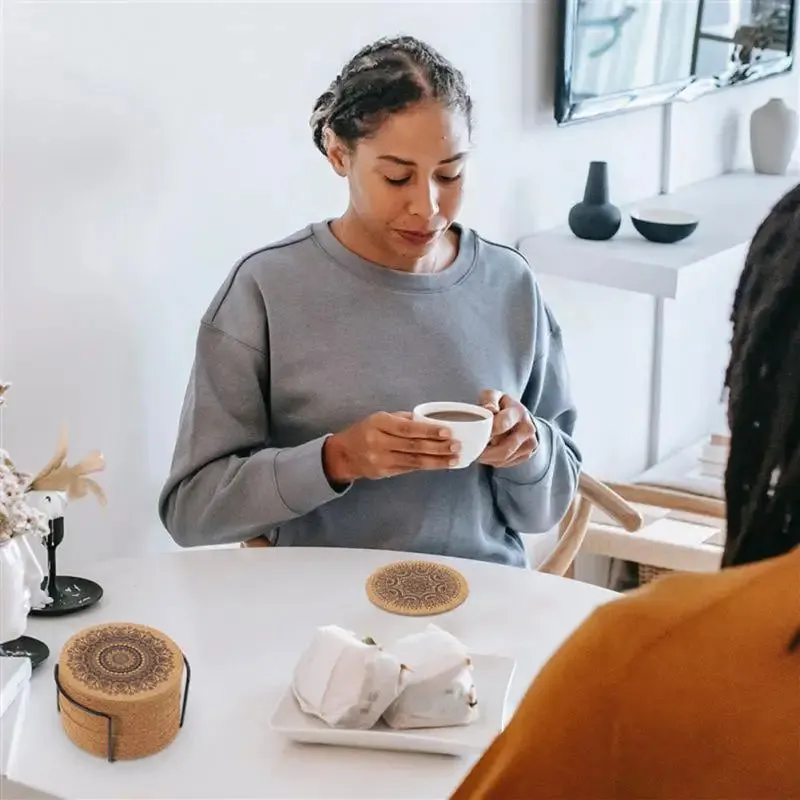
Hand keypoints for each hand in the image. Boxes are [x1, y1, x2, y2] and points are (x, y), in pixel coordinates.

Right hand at [323, 412, 460, 483]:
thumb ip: (403, 419)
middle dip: (438, 447)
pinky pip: (410, 469)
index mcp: (379, 423)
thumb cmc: (365, 431)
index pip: (408, 428)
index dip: (429, 431)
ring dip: (437, 460)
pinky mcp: (385, 472)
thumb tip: (429, 420)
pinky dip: (427, 466)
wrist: (343, 454)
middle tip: (457, 446)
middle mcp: (379, 442)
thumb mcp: (380, 418)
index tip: (447, 431)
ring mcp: (382, 460)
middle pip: (414, 446)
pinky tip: (440, 464)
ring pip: (414, 461)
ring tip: (454, 458)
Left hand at [477, 390, 537, 468]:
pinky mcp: (527, 454)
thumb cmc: (500, 405)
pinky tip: (487, 453)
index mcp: (518, 412)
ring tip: (477, 450)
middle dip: (484, 452)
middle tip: (471, 450)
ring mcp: (529, 443)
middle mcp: (528, 428)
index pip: (501, 425)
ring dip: (487, 458)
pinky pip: (505, 463)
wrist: (518, 415)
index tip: (474, 434)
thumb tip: (489, 410)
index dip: (486, 432)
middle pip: (504, 448)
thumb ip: (489, 401)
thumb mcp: (493, 396)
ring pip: (503, 459)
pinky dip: (493, 461)